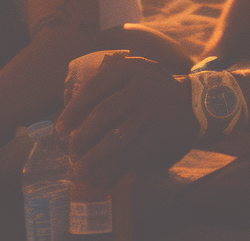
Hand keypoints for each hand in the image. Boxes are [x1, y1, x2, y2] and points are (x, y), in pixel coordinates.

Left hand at [56, 54, 198, 190]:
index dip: (75, 108)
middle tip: (69, 154)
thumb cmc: (148, 89)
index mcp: (130, 67)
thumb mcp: (132, 74)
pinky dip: (114, 171)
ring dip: (96, 159)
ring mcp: (154, 108)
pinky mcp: (162, 131)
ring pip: (120, 138)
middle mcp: (143, 84)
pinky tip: (99, 182)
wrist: (191, 101)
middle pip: (106, 112)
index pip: (96, 86)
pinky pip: (134, 154)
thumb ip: (106, 85)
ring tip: (77, 174)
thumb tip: (68, 116)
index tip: (58, 129)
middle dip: (83, 136)